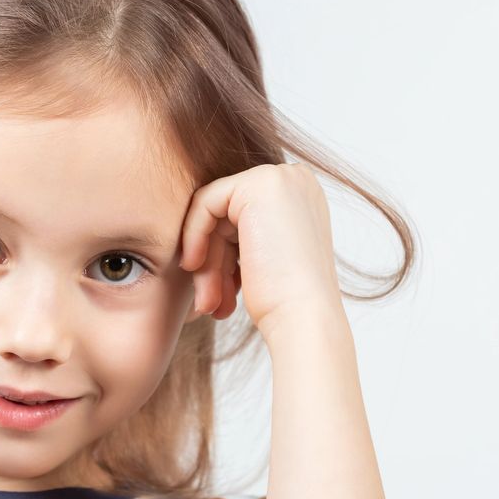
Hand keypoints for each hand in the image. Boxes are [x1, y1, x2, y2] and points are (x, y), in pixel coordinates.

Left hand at [179, 163, 342, 339]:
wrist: (303, 319)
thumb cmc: (285, 302)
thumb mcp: (263, 257)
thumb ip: (243, 234)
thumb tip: (205, 232)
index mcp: (301, 195)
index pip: (242, 216)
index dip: (223, 255)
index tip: (216, 293)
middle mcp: (294, 180)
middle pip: (227, 214)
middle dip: (213, 262)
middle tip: (208, 303)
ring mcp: (278, 178)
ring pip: (213, 213)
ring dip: (206, 261)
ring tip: (208, 303)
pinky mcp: (257, 185)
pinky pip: (205, 203)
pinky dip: (194, 236)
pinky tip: (195, 269)